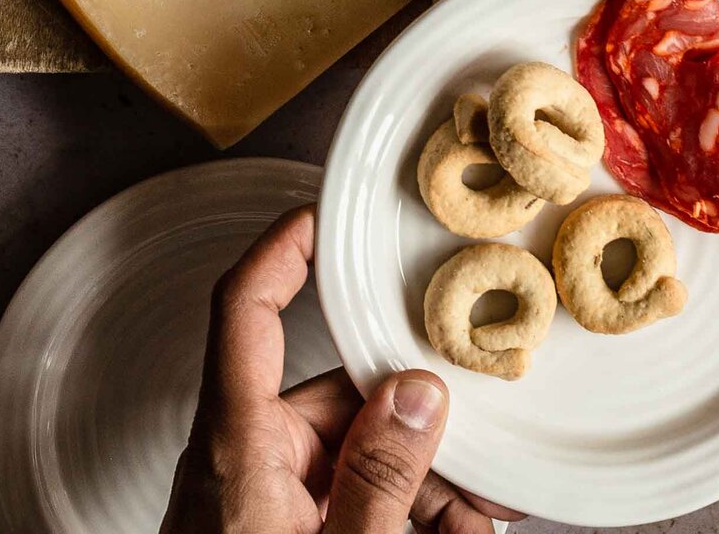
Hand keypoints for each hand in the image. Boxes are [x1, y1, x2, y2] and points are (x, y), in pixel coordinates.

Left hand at [163, 208, 503, 533]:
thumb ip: (377, 477)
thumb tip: (417, 395)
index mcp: (235, 446)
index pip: (244, 309)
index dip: (282, 249)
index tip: (328, 216)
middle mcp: (241, 456)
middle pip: (337, 393)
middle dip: (418, 426)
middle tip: (483, 467)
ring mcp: (255, 492)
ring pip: (353, 449)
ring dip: (421, 482)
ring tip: (476, 519)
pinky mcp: (273, 521)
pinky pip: (342, 493)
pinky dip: (396, 508)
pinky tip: (448, 527)